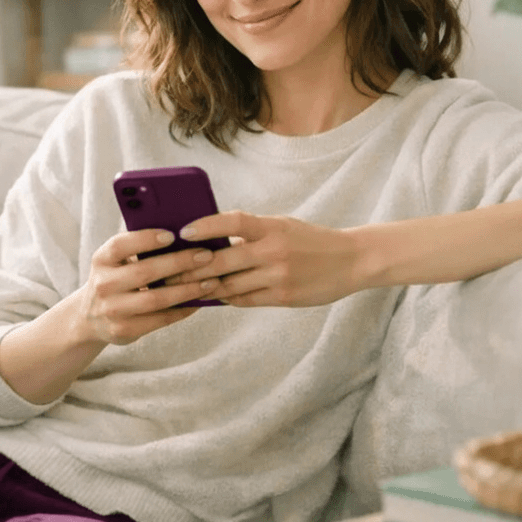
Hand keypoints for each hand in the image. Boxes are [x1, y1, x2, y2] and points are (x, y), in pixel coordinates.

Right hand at [76, 228, 219, 344]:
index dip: (145, 239)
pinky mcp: (123, 330)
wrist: (90, 318)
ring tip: (210, 281)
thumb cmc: (115, 279)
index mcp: (101, 260)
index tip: (172, 235)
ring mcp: (112, 310)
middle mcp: (103, 284)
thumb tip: (181, 233)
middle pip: (144, 272)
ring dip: (186, 290)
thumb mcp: (115, 261)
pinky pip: (159, 320)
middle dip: (179, 263)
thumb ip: (138, 248)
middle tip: (206, 256)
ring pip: (155, 299)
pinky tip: (199, 301)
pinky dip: (182, 310)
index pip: (120, 245)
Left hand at [166, 211, 364, 307]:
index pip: (232, 221)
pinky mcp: (283, 297)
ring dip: (205, 287)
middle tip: (169, 271)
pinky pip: (245, 299)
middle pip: (223, 260)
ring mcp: (278, 276)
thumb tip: (213, 240)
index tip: (183, 231)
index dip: (205, 226)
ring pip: (230, 285)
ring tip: (184, 288)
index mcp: (272, 227)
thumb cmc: (310, 240)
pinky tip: (214, 296)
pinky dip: (227, 297)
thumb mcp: (282, 226)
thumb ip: (252, 232)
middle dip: (193, 268)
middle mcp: (274, 251)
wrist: (351, 261)